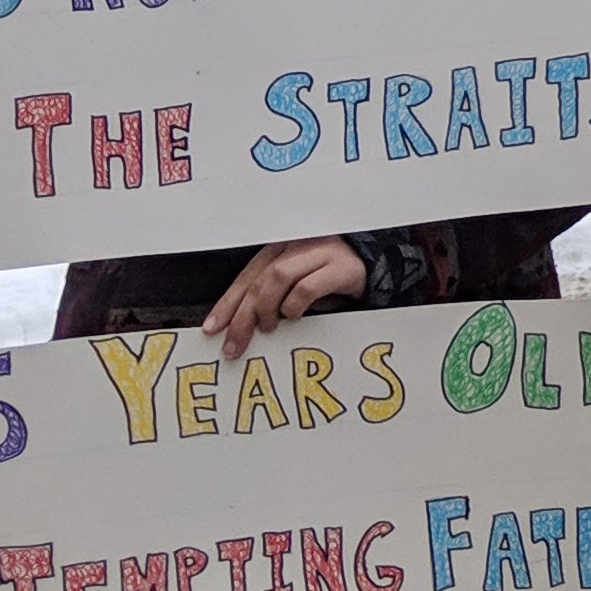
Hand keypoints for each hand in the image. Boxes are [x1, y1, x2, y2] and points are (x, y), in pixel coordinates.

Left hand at [205, 236, 364, 352]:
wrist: (377, 264)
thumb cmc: (332, 278)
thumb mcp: (297, 284)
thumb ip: (271, 295)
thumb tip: (239, 325)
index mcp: (281, 248)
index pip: (247, 276)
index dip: (227, 303)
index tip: (213, 328)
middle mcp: (297, 246)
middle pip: (258, 280)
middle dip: (242, 316)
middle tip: (235, 344)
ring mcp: (320, 252)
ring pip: (278, 277)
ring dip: (267, 308)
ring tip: (270, 327)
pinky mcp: (341, 267)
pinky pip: (307, 287)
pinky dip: (295, 305)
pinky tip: (295, 315)